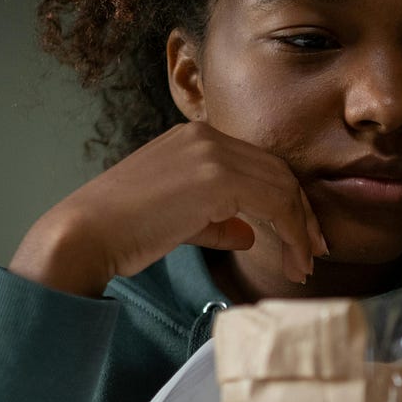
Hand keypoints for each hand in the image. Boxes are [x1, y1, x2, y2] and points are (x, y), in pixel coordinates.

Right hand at [9, 122, 327, 296]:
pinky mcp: (215, 177)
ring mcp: (211, 152)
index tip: (304, 236)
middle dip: (303, 214)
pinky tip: (293, 261)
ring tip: (305, 265)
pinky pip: (273, 203)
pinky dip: (291, 233)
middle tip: (316, 252)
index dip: (289, 200)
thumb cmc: (123, 232)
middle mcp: (206, 135)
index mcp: (195, 137)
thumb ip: (216, 220)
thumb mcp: (178, 218)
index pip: (261, 164)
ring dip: (300, 229)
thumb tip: (248, 233)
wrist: (84, 235)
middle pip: (278, 171)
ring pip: (281, 187)